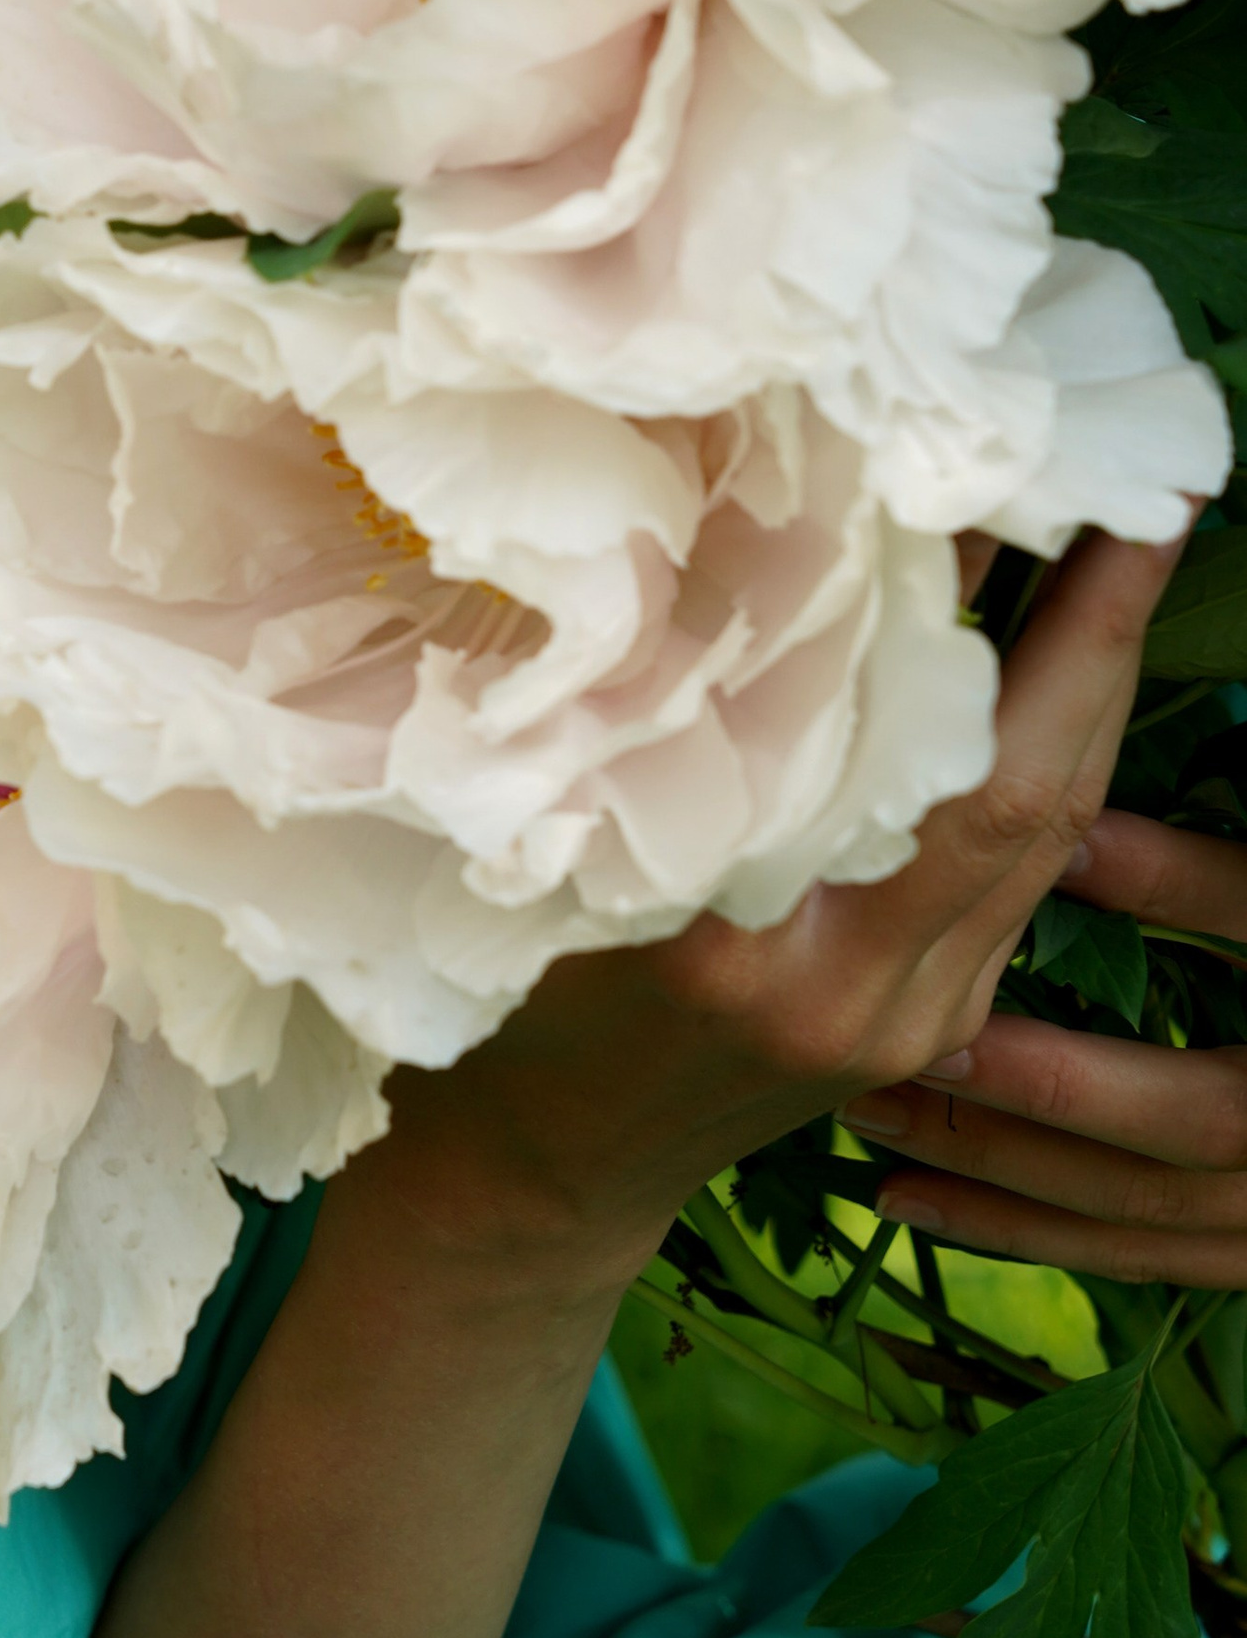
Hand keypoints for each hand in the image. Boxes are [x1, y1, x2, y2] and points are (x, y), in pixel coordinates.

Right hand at [369, 527, 1191, 1284]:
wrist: (546, 1175)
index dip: (950, 610)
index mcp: (731, 948)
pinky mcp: (937, 1021)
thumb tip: (737, 554)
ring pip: (1049, 832)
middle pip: (1020, 793)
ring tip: (1124, 547)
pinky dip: (1052, 752)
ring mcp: (914, 1019)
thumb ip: (646, 746)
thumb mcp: (548, 863)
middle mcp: (850, 989)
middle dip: (1097, 634)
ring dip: (1097, 684)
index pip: (872, 745)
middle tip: (1141, 491)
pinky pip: (1025, 871)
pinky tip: (1059, 667)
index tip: (978, 475)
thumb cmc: (508, 1004)